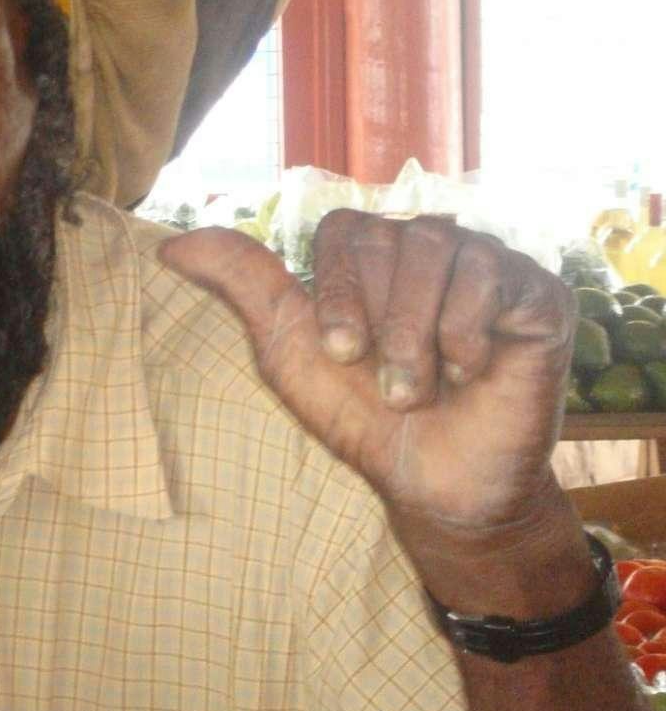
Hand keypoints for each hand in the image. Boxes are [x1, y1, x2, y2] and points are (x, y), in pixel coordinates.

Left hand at [161, 212, 574, 536]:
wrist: (436, 482)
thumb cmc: (361, 415)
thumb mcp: (288, 350)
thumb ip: (240, 286)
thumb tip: (171, 247)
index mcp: (371, 252)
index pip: (343, 228)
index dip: (338, 291)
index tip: (341, 353)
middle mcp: (429, 245)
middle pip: (392, 238)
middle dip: (381, 324)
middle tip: (392, 383)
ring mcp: (486, 264)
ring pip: (441, 251)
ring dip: (420, 336)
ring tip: (424, 386)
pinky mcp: (538, 293)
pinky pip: (496, 277)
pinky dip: (470, 336)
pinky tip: (473, 371)